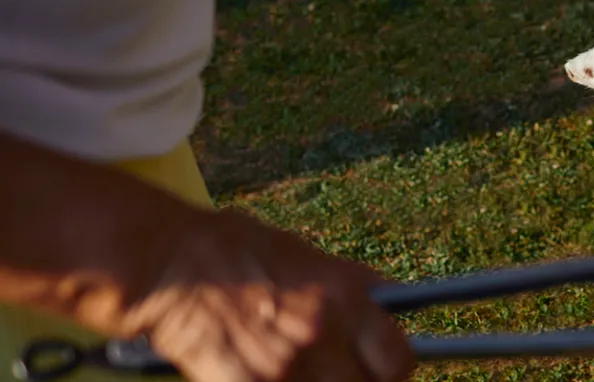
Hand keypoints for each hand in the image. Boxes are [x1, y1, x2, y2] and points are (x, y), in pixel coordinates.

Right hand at [0, 132, 414, 381]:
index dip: (392, 369)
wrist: (166, 263)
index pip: (399, 358)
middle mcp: (323, 331)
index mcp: (345, 295)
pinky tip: (267, 375)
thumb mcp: (308, 257)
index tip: (382, 370)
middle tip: (343, 374)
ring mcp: (287, 365)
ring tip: (306, 373)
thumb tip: (389, 311)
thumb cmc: (234, 251)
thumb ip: (351, 290)